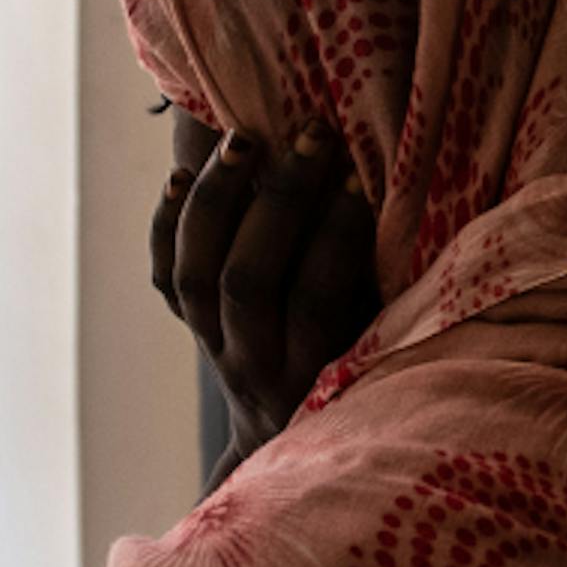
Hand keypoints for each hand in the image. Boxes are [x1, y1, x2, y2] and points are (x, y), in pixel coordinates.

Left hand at [151, 116, 382, 478]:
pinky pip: (163, 278)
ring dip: (218, 200)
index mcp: (311, 373)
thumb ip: (382, 292)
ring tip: (244, 138)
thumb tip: (402, 207)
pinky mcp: (189, 328)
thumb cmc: (361, 373)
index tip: (359, 175)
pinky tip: (181, 174)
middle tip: (312, 135)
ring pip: (196, 275)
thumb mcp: (380, 344)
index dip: (336, 235)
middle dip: (279, 200)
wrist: (285, 431)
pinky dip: (166, 223)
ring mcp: (212, 347)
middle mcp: (253, 364)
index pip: (315, 298)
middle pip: (247, 281)